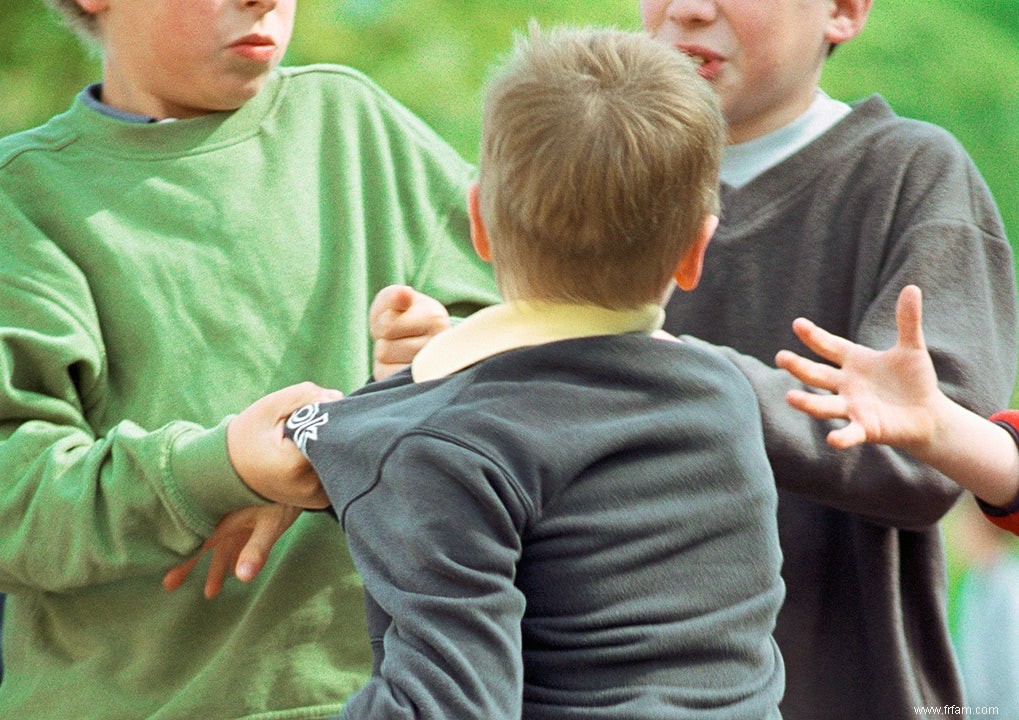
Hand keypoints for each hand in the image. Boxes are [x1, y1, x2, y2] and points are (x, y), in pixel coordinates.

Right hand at [162, 503, 300, 598]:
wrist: (301, 469)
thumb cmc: (284, 496)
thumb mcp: (271, 524)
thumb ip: (256, 550)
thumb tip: (242, 577)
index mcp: (225, 516)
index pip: (199, 542)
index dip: (183, 560)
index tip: (167, 578)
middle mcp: (228, 516)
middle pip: (204, 543)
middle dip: (189, 564)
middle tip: (169, 584)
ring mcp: (241, 517)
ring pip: (223, 546)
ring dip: (217, 567)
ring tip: (211, 593)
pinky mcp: (254, 518)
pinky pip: (237, 540)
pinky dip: (233, 556)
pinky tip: (234, 570)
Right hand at [228, 382, 342, 507]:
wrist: (231, 473)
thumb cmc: (249, 436)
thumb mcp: (271, 406)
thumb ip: (306, 396)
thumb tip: (339, 399)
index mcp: (295, 464)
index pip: (333, 431)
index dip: (329, 414)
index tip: (316, 408)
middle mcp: (310, 487)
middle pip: (340, 446)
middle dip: (333, 427)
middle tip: (312, 422)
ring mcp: (318, 498)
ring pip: (341, 459)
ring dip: (332, 443)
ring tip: (307, 439)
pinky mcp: (321, 500)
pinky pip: (336, 471)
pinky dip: (329, 458)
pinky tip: (310, 451)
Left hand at [370, 285, 448, 379]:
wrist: (424, 335)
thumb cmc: (407, 314)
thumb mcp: (398, 298)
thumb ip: (395, 295)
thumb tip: (404, 294)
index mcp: (435, 318)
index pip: (386, 326)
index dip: (382, 322)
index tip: (396, 319)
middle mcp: (438, 346)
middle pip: (384, 349)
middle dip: (384, 340)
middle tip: (399, 337)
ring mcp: (430, 370)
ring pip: (384, 365)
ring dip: (385, 356)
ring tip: (400, 349)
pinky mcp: (418, 384)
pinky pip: (386, 377)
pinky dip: (386, 369)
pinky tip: (399, 363)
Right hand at [775, 285, 942, 450]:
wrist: (927, 415)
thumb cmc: (915, 380)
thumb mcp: (911, 348)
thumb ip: (907, 321)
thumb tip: (912, 287)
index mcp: (854, 362)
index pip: (829, 346)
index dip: (814, 336)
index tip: (797, 324)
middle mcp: (846, 385)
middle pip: (817, 375)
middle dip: (798, 367)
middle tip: (780, 358)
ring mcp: (853, 407)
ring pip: (824, 405)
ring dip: (807, 403)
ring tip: (789, 397)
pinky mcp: (865, 428)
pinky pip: (850, 433)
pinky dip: (841, 437)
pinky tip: (832, 440)